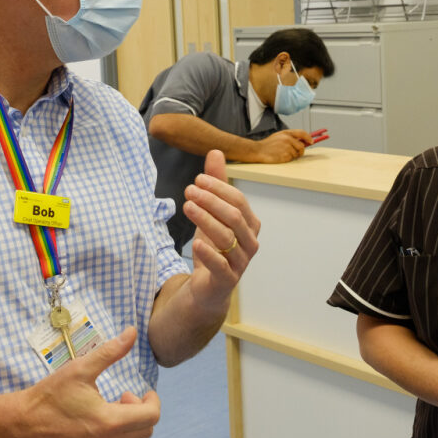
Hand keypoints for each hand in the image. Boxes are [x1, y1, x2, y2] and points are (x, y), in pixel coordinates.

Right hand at [14, 327, 160, 437]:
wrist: (20, 426)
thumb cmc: (50, 396)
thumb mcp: (80, 369)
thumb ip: (110, 352)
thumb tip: (132, 332)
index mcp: (109, 422)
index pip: (151, 415)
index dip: (151, 400)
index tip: (141, 392)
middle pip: (145, 430)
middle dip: (139, 412)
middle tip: (121, 398)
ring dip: (130, 428)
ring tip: (110, 412)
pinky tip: (101, 429)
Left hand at [183, 150, 261, 311]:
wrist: (208, 286)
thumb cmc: (214, 247)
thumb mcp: (212, 213)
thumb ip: (216, 185)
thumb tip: (215, 152)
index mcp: (250, 224)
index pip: (238, 200)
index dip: (218, 188)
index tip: (197, 180)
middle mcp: (250, 242)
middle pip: (234, 217)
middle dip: (211, 201)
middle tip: (189, 190)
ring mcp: (241, 262)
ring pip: (227, 238)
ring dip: (206, 220)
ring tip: (187, 207)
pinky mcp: (227, 279)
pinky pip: (221, 266)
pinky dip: (209, 253)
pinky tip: (195, 242)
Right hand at [252, 130, 307, 161]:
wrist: (258, 150)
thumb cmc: (268, 144)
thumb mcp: (279, 136)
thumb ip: (290, 137)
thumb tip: (302, 141)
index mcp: (286, 133)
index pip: (302, 133)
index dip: (308, 137)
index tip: (311, 141)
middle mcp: (288, 139)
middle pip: (302, 146)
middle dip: (300, 151)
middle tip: (296, 152)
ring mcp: (287, 148)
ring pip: (297, 154)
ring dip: (292, 155)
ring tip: (282, 153)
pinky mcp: (285, 156)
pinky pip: (291, 159)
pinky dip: (287, 159)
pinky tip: (280, 156)